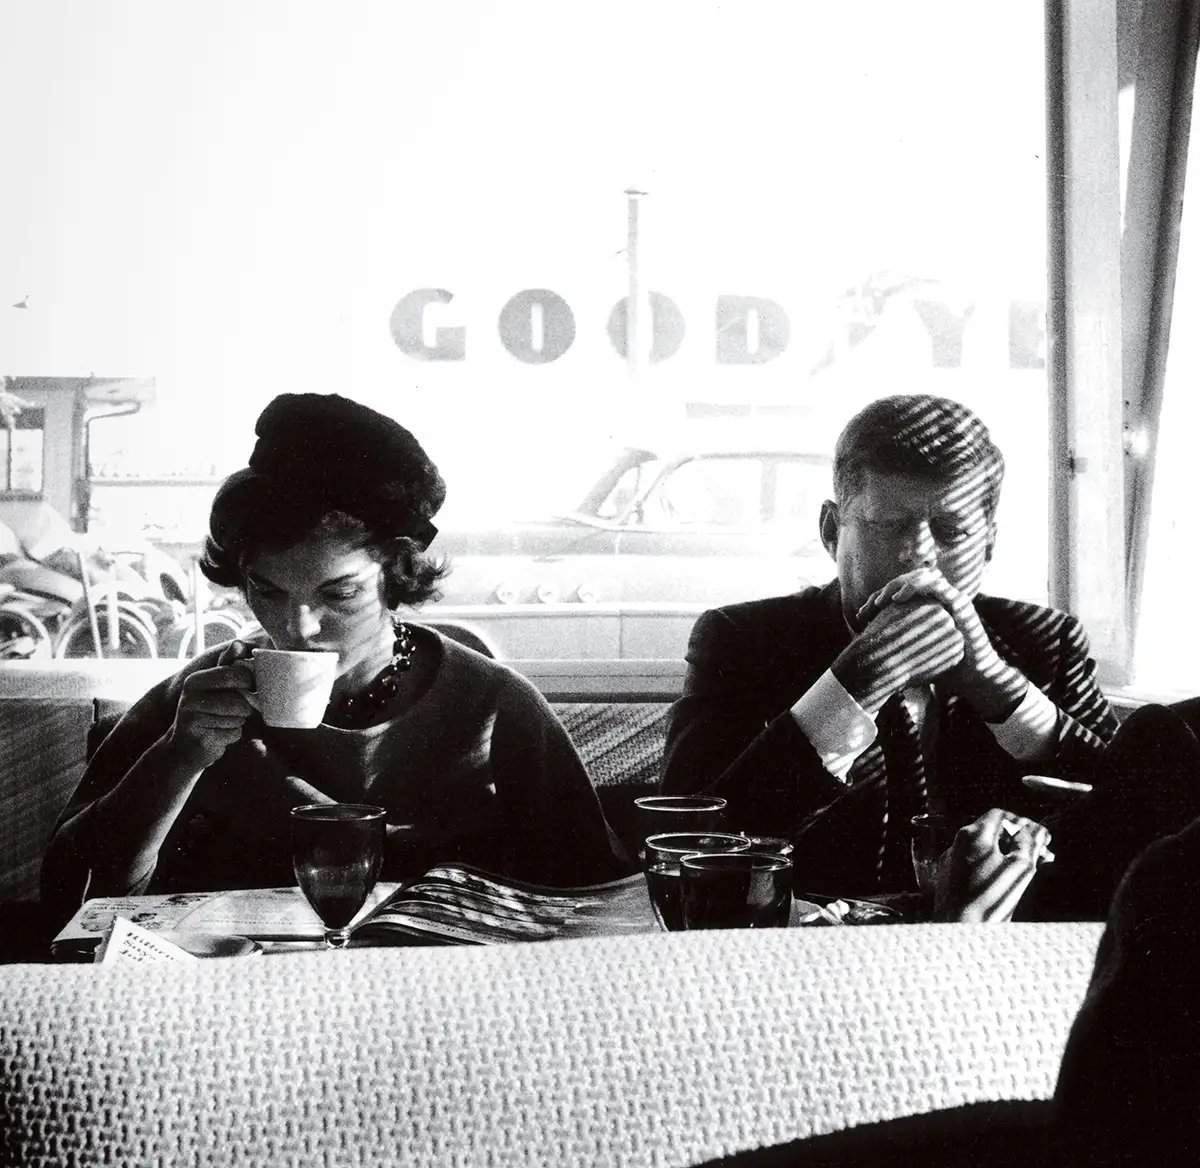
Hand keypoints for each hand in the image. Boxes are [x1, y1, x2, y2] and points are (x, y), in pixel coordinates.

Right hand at [164, 640, 257, 768]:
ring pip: (239, 717)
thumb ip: (228, 666)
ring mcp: (193, 719)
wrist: (182, 747)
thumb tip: (240, 642)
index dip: (251, 684)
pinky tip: (218, 735)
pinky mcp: (201, 738)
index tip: (247, 689)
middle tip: (235, 710)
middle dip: (244, 707)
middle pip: (240, 699)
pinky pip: (234, 734)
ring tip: (222, 722)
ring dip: (237, 722)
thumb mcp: (214, 687)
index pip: (238, 675)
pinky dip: (232, 736)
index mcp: (195, 680)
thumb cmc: (206, 712)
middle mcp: (191, 697)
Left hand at [855, 568, 1027, 720]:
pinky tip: (897, 600)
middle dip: (884, 592)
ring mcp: (949, 598)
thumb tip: (861, 654)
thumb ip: (892, 648)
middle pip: (906, 581)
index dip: (876, 601)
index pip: (897, 593)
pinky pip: (936, 585)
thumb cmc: (941, 667)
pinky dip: (914, 588)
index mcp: (926, 607)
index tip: (860, 616)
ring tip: (880, 601)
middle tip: (868, 607)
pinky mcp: (959, 603)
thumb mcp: (910, 656)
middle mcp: (937, 599)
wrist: (972, 676)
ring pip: (920, 577)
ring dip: (896, 585)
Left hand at [932, 808, 1052, 921]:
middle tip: (1041, 854)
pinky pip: (973, 864)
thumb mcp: (1021, 867)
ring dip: (1008, 855)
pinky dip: (992, 866)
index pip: (1000, 815)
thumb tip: (1034, 830)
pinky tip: (1007, 880)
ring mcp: (951, 860)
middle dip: (1018, 841)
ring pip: (983, 850)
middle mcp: (957, 843)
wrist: (958, 929)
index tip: (1039, 836)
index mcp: (973, 834)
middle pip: (992, 832)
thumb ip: (1029, 843)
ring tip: (1030, 868)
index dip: (1023, 823)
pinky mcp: (949, 877)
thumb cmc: (991, 898)